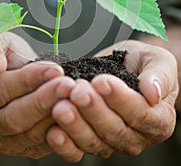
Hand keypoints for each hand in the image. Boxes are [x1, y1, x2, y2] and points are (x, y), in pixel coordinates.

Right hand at [0, 32, 75, 158]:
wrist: (5, 69)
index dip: (28, 81)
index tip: (54, 69)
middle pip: (13, 118)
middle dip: (44, 101)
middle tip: (69, 86)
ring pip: (29, 135)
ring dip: (55, 116)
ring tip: (76, 98)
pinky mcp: (19, 147)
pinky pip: (40, 146)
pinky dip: (59, 132)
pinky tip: (74, 114)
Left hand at [46, 40, 178, 160]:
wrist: (127, 65)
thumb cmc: (144, 63)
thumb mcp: (157, 61)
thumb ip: (159, 76)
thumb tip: (152, 93)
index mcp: (158, 118)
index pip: (139, 113)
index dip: (119, 99)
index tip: (101, 81)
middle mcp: (136, 136)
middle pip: (114, 129)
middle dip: (93, 110)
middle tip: (77, 92)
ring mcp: (112, 142)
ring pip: (94, 141)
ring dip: (75, 125)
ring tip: (60, 106)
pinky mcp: (91, 141)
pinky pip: (77, 150)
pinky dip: (64, 144)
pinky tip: (53, 131)